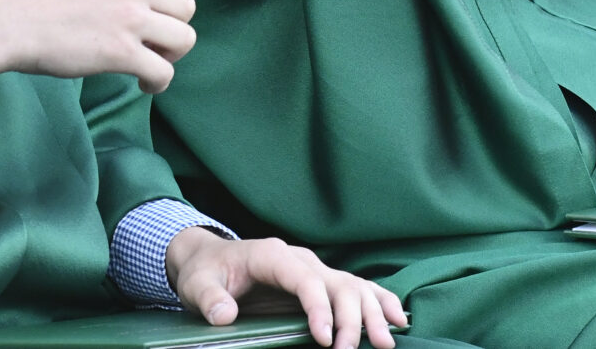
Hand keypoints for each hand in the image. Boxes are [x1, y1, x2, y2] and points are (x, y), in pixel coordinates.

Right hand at [0, 0, 193, 92]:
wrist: (7, 21)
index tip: (163, 13)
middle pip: (186, 7)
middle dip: (174, 28)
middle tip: (153, 43)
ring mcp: (130, 17)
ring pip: (184, 39)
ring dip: (171, 56)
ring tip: (148, 63)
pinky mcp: (122, 52)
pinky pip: (164, 71)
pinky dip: (158, 82)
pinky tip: (141, 83)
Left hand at [165, 230, 407, 348]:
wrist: (209, 258)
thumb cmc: (206, 271)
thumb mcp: (197, 283)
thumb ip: (209, 297)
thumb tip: (224, 314)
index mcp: (273, 255)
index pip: (306, 280)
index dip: (319, 308)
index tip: (324, 340)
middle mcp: (301, 259)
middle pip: (338, 283)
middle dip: (350, 318)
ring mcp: (314, 269)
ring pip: (353, 286)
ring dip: (372, 313)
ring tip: (386, 342)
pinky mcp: (320, 282)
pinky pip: (356, 287)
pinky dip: (379, 300)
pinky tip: (398, 319)